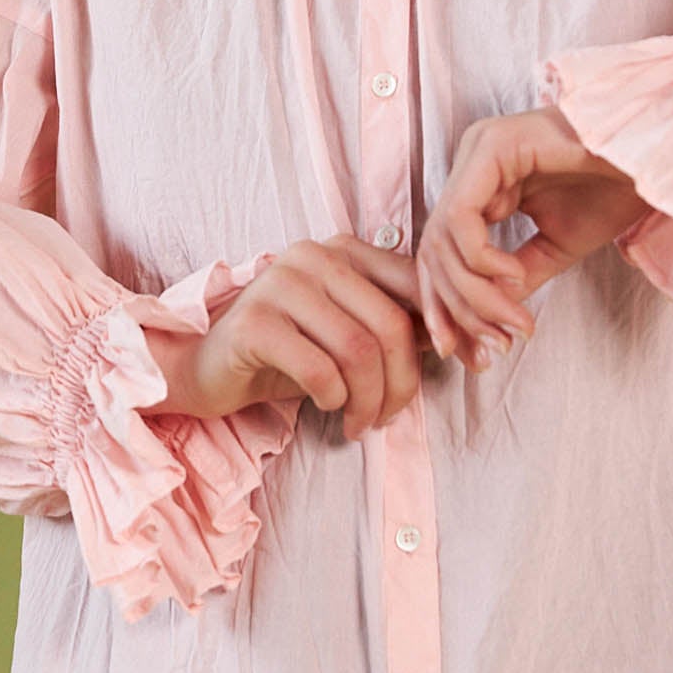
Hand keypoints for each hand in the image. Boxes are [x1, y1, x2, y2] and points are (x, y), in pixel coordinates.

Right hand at [142, 234, 435, 441]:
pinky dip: (333, 398)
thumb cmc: (287, 352)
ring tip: (360, 423)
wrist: (207, 367)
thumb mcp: (349, 333)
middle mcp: (313, 255)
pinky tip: (327, 407)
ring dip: (368, 400)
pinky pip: (318, 368)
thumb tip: (464, 340)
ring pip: (358, 350)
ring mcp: (280, 283)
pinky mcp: (255, 322)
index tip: (464, 364)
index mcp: (343, 250)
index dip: (446, 328)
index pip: (415, 284)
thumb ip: (397, 326)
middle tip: (390, 417)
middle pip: (389, 324)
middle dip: (402, 383)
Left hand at [415, 105, 644, 371]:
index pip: (442, 251)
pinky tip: (514, 275)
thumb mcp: (557, 246)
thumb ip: (518, 277)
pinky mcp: (491, 146)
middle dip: (458, 309)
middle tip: (495, 345)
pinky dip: (480, 258)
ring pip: (442, 237)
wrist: (657, 158)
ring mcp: (478, 149)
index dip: (448, 308)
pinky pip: (461, 216)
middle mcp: (472, 162)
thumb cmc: (614, 191)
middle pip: (435, 249)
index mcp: (484, 182)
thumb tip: (486, 322)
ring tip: (514, 318)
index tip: (470, 355)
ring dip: (474, 293)